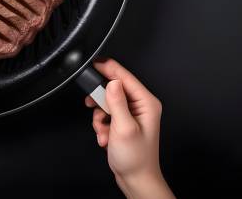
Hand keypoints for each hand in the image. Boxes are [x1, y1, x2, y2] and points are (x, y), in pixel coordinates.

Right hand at [86, 59, 173, 198]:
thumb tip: (112, 82)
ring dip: (100, 117)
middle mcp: (141, 105)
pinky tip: (106, 136)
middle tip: (94, 106)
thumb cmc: (136, 158)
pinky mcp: (123, 121)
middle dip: (101, 101)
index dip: (109, 68)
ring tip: (104, 130)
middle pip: (114, 88)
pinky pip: (106, 113)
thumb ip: (117, 102)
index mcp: (146, 103)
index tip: (95, 63)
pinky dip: (102, 125)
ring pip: (107, 102)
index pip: (125, 77)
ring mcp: (132, 114)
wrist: (136, 179)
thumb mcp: (124, 128)